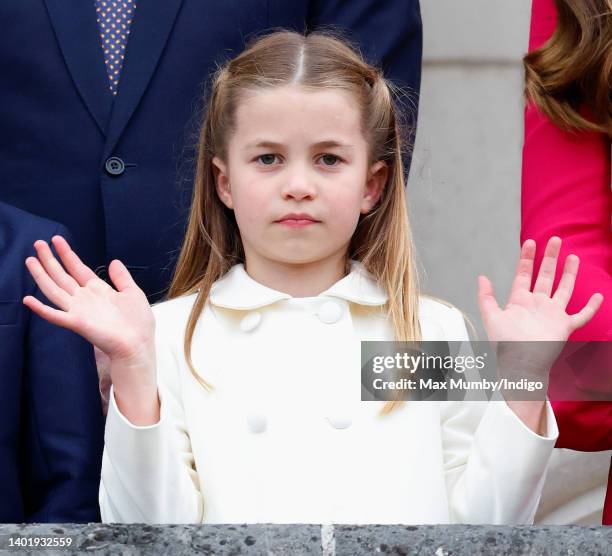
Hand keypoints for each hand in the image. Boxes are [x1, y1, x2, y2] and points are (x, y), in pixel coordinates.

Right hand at [23, 236, 154, 363]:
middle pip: (63, 276)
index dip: (67, 254)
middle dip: (50, 260)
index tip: (57, 240)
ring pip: (54, 290)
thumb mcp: (132, 293)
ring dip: (41, 276)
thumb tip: (114, 261)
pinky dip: (41, 309)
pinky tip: (28, 300)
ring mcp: (79, 310)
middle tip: (38, 243)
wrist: (138, 344)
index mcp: (98, 290)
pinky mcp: (77, 323)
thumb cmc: (138, 322)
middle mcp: (85, 298)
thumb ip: (122, 278)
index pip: (78, 268)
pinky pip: (56, 315)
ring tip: (30, 260)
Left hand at [478, 236, 602, 344]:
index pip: (523, 274)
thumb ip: (486, 297)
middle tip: (555, 240)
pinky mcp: (564, 326)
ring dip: (569, 274)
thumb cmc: (504, 345)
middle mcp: (537, 305)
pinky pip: (581, 315)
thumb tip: (482, 277)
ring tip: (573, 257)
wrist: (519, 364)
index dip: (526, 258)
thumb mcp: (491, 317)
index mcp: (519, 301)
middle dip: (549, 258)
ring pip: (564, 289)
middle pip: (545, 276)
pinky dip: (591, 307)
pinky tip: (598, 296)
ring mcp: (552, 315)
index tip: (530, 242)